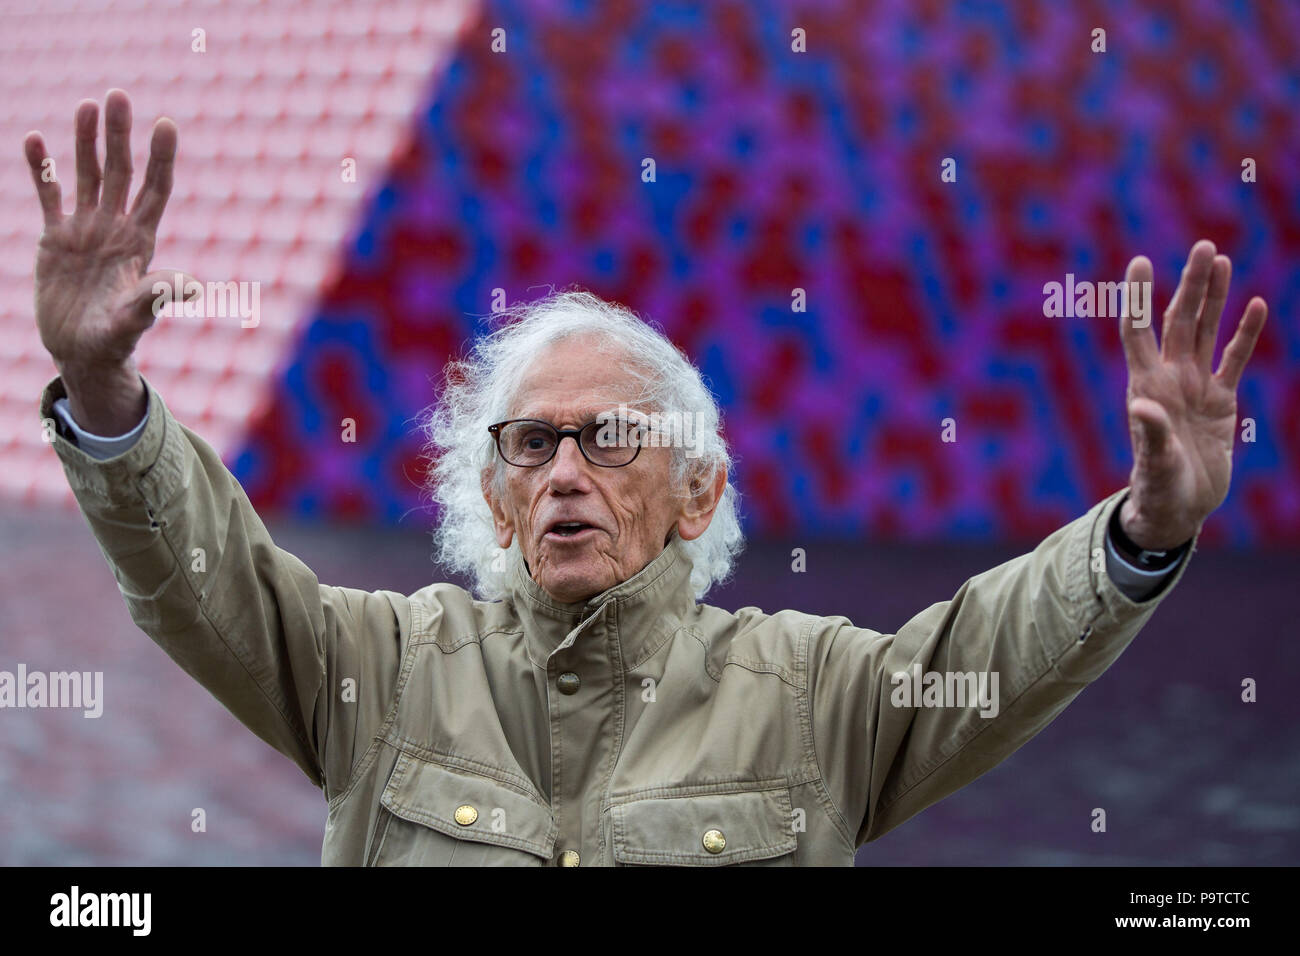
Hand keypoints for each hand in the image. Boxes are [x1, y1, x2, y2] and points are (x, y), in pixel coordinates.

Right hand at [24, 90, 181, 433]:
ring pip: (87, 175)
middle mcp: (115, 229)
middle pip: (121, 172)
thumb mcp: (136, 319)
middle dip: (120, 135)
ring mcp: (86, 231)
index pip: (155, 190)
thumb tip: (192, 285)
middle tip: (118, 95)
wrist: (82, 352)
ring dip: (86, 141)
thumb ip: (157, 298)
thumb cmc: (115, 340)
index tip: (165, 123)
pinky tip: (36, 141)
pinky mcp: (56, 239)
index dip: (160, 158)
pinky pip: (49, 196)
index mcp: (140, 243)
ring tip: (88, 104)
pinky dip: (42, 169)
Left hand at [1118, 239, 1267, 549]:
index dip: (1138, 296)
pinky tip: (1253, 305)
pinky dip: (1244, 333)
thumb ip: (1152, 434)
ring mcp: (1195, 386)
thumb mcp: (1155, 463)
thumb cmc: (1159, 488)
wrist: (1178, 507)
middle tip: (1204, 246)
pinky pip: (1233, 359)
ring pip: (1206, 331)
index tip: (1139, 261)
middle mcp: (1169, 378)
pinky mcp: (1220, 401)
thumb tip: (1142, 407)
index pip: (1138, 330)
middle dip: (1191, 284)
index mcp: (1146, 386)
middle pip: (1179, 320)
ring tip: (1220, 260)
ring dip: (1213, 297)